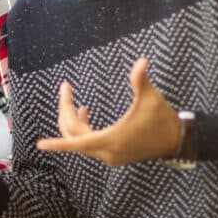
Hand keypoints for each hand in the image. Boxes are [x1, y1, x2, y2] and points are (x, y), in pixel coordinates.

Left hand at [36, 58, 180, 166]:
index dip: (57, 144)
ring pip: (80, 141)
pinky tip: (86, 112)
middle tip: (66, 88)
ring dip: (73, 121)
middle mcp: (106, 152)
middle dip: (66, 111)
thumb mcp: (151, 98)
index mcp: (111, 140)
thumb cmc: (162, 118)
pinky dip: (83, 129)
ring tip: (73, 100)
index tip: (40, 144)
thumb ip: (141, 80)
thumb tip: (142, 60)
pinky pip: (88, 144)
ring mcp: (108, 156)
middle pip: (74, 134)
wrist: (176, 140)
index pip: (77, 142)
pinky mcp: (112, 156)